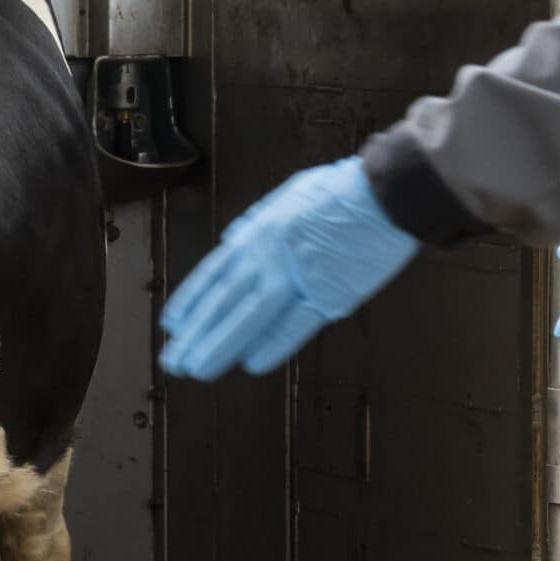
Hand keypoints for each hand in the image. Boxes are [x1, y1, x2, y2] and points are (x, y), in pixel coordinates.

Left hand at [159, 157, 418, 381]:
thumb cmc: (342, 191)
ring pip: (248, 317)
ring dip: (220, 346)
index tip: (172, 325)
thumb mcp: (286, 198)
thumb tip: (233, 240)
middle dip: (195, 334)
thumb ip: (258, 223)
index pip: (213, 274)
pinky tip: (251, 364)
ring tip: (197, 370)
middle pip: (222, 301)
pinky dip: (271, 345)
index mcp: (258, 232)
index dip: (190, 302)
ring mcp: (297, 275)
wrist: (387, 190)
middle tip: (174, 361)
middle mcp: (268, 255)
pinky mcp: (329, 293)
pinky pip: (293, 325)